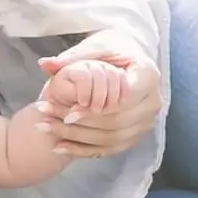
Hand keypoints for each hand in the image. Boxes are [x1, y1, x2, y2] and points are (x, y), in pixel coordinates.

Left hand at [34, 30, 160, 158]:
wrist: (125, 63)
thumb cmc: (111, 51)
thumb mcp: (94, 47)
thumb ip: (71, 57)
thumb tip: (45, 64)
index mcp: (147, 75)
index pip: (124, 98)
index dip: (96, 108)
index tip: (69, 112)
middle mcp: (152, 102)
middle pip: (116, 121)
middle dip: (80, 124)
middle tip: (49, 119)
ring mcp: (146, 122)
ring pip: (111, 138)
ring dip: (76, 137)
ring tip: (46, 128)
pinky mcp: (136, 136)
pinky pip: (110, 149)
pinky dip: (83, 149)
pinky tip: (59, 146)